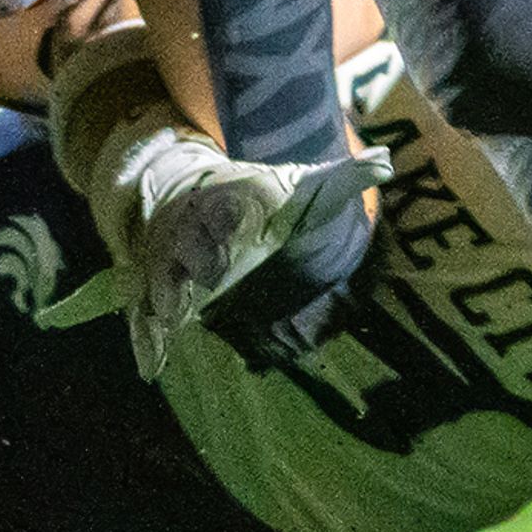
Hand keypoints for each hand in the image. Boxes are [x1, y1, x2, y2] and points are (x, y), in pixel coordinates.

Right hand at [39, 89, 384, 378]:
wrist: (187, 193)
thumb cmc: (252, 197)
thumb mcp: (296, 185)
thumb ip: (339, 179)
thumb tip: (386, 163)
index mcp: (227, 202)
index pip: (227, 207)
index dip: (231, 218)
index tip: (241, 229)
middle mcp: (194, 231)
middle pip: (190, 243)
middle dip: (198, 257)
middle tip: (212, 277)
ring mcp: (171, 261)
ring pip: (161, 279)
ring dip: (165, 299)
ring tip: (172, 322)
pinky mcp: (158, 289)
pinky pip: (144, 316)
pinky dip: (145, 340)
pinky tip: (151, 369)